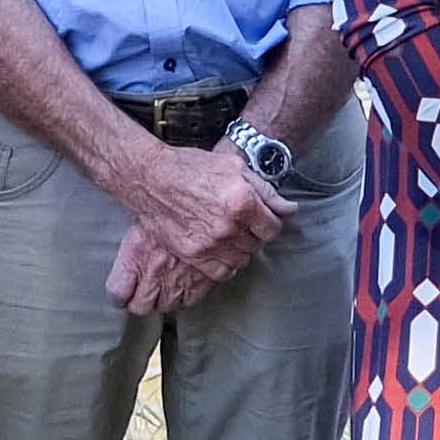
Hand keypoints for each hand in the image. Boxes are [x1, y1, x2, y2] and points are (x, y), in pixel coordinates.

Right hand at [105, 138, 285, 314]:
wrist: (151, 178)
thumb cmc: (190, 168)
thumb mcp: (234, 167)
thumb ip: (265, 190)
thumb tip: (289, 209)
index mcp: (242, 201)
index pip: (273, 228)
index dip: (269, 223)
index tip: (262, 219)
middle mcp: (228, 225)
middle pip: (257, 245)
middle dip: (254, 235)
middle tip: (242, 224)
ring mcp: (210, 243)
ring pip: (242, 260)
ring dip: (240, 250)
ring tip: (230, 235)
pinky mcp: (193, 254)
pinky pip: (221, 271)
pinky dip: (225, 264)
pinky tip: (220, 250)